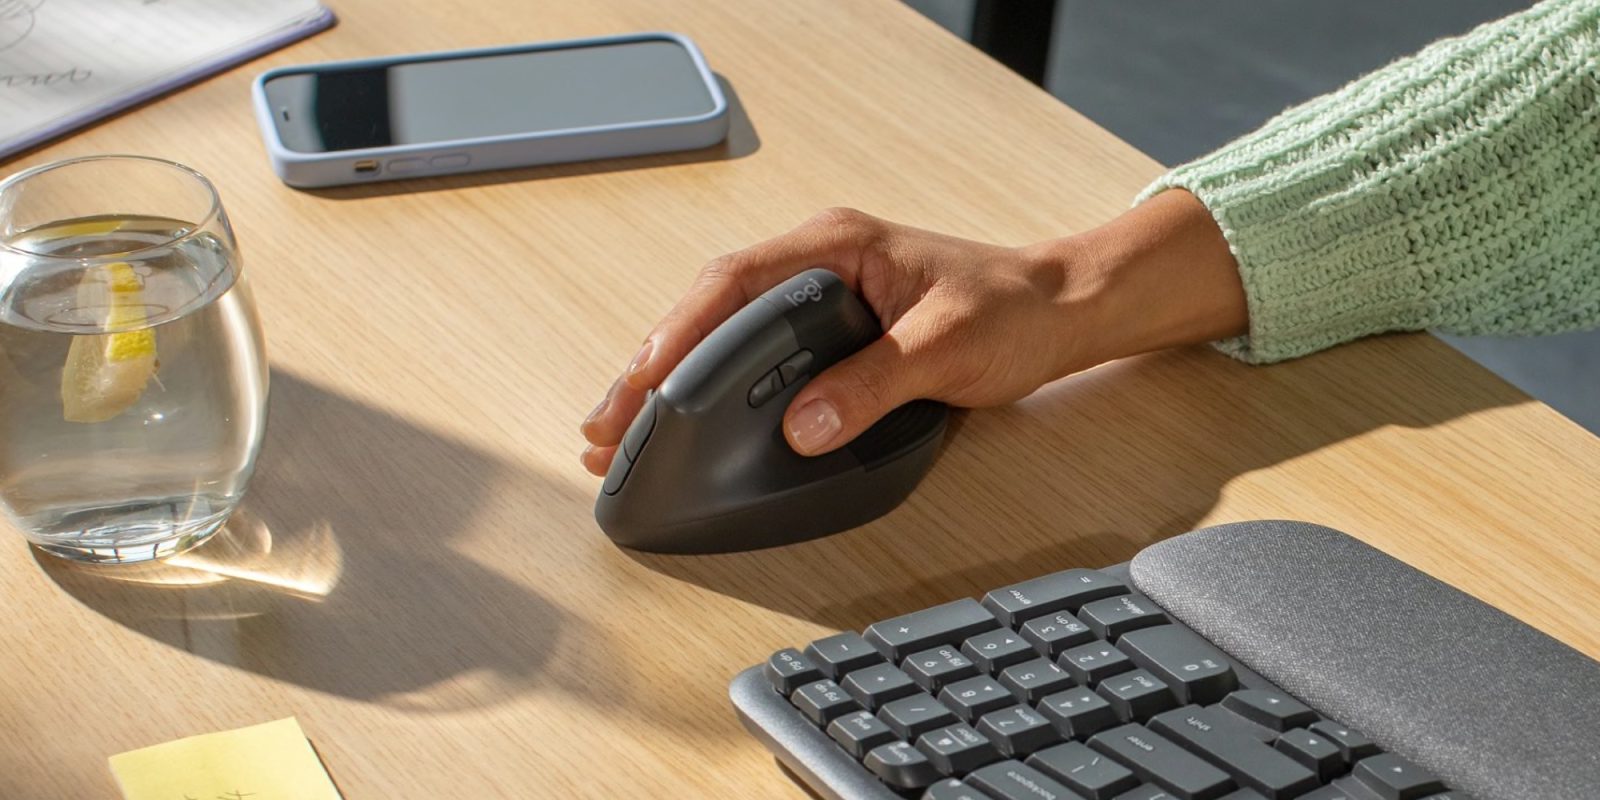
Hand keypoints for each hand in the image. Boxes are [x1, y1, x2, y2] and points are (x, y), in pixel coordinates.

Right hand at [580, 191, 1246, 475]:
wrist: (1059, 310)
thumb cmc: (1012, 310)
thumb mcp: (946, 349)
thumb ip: (873, 385)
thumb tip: (803, 425)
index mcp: (835, 246)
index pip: (734, 283)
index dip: (679, 333)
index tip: (644, 381)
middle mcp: (816, 262)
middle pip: (708, 309)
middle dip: (650, 367)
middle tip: (605, 425)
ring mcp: (817, 294)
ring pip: (720, 331)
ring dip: (670, 380)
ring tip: (619, 430)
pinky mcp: (826, 329)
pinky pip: (749, 351)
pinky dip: (709, 385)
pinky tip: (682, 418)